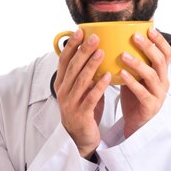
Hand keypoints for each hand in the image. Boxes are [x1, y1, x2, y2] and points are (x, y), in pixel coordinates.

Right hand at [53, 30, 110, 158]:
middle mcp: (63, 92)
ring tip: (102, 52)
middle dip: (83, 51)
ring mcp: (70, 103)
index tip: (80, 31)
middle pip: (72, 67)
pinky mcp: (81, 114)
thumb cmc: (84, 110)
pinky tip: (108, 77)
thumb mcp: (81, 90)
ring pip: (81, 80)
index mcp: (61, 84)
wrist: (80, 138)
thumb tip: (95, 52)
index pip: (64, 60)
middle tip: (95, 37)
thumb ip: (84, 74)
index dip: (71, 45)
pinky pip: (91, 97)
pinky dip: (99, 86)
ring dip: (92, 65)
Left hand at [119, 28, 170, 137]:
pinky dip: (132, 82)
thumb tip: (117, 38)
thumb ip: (133, 61)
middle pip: (160, 61)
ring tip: (123, 55)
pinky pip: (142, 93)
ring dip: (137, 63)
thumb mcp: (136, 75)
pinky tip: (121, 74)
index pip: (166, 53)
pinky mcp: (150, 107)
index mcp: (161, 73)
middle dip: (148, 47)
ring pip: (152, 76)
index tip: (150, 29)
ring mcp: (158, 95)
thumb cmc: (134, 96)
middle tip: (134, 37)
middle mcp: (163, 82)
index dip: (160, 40)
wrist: (135, 123)